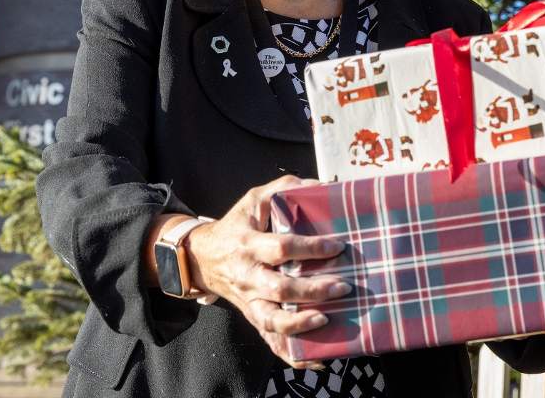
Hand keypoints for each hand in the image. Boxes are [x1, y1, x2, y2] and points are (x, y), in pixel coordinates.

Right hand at [184, 175, 348, 366]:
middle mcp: (247, 276)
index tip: (338, 246)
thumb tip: (324, 185)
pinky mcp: (251, 317)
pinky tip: (316, 359)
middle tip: (344, 286)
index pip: (281, 248)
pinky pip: (269, 341)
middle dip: (312, 290)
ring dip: (299, 325)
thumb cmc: (237, 224)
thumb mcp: (255, 199)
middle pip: (278, 289)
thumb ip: (286, 188)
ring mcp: (248, 301)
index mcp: (249, 244)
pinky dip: (291, 355)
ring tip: (327, 319)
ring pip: (270, 321)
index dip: (310, 248)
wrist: (201, 258)